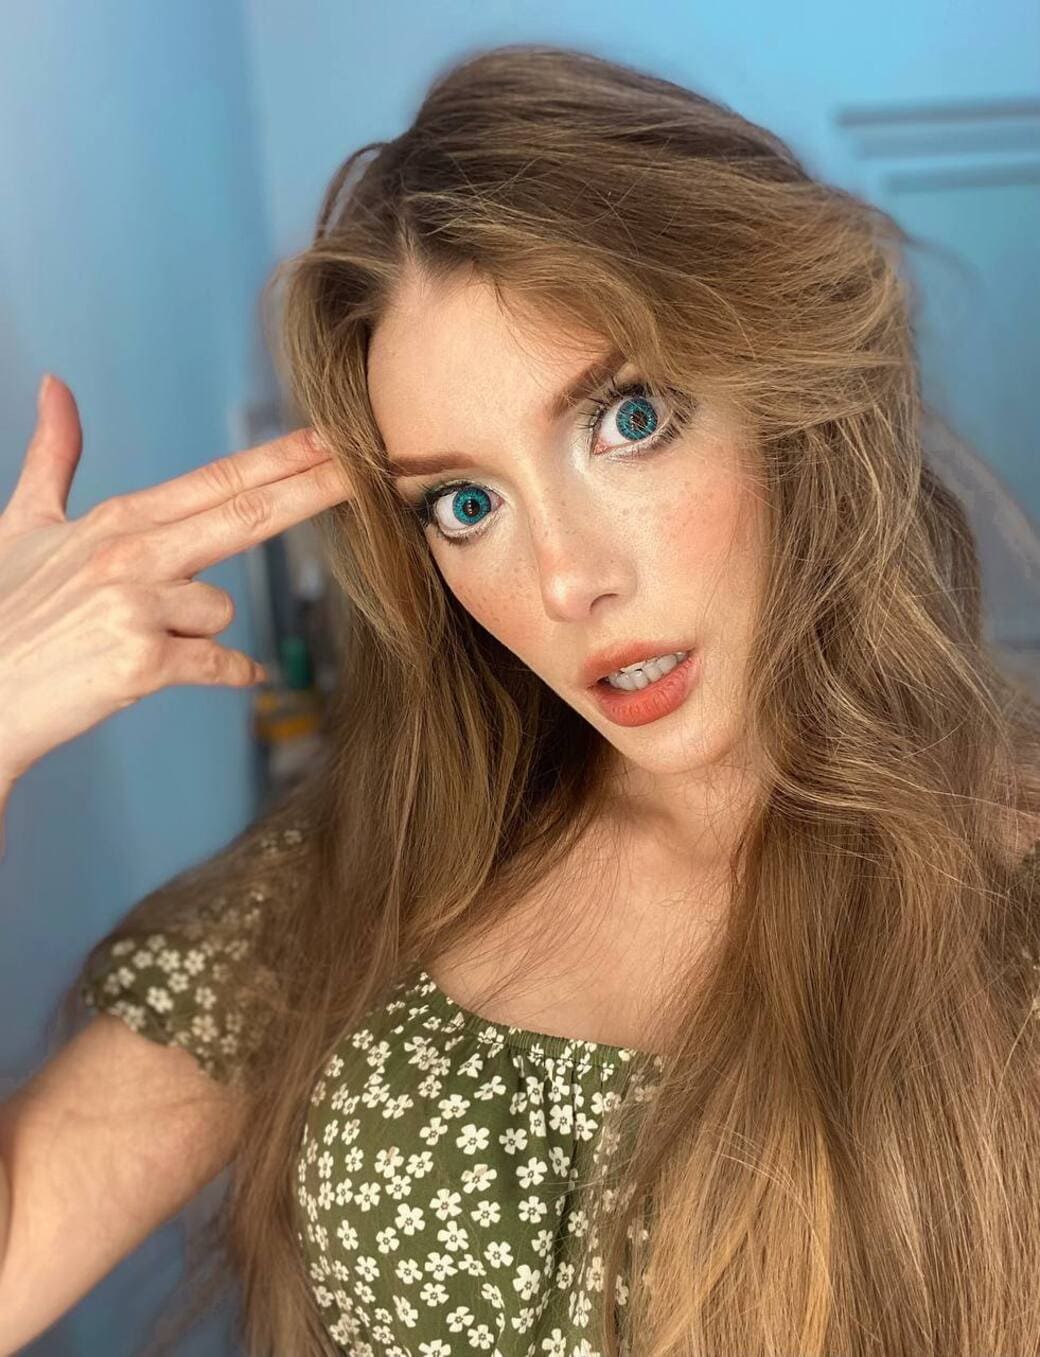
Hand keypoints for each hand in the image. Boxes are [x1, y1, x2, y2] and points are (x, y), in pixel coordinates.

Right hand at [0, 375, 354, 784]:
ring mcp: (134, 606)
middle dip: (313, 489)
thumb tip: (55, 388)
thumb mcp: (23, 527)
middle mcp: (129, 554)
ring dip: (197, 631)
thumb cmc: (0, 614)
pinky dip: (231, 673)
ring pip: (220, 609)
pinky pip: (221, 664)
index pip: (215, 480)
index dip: (280, 459)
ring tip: (137, 640)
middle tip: (366, 470)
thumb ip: (52, 458)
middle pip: (245, 513)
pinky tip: (233, 676)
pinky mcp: (140, 664)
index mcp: (115, 520)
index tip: (331, 439)